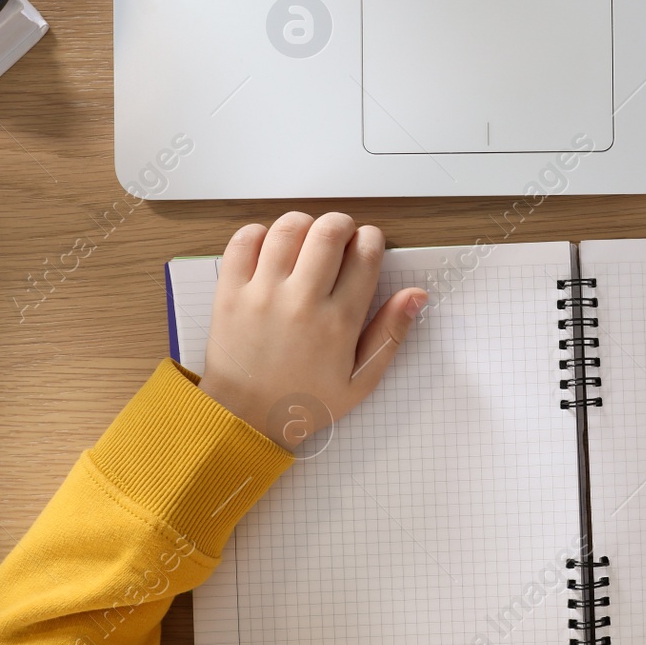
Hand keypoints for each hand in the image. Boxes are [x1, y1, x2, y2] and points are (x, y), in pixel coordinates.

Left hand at [196, 212, 425, 453]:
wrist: (245, 419)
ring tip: (305, 243)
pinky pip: (245, 241)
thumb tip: (415, 295)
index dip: (372, 239)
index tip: (367, 245)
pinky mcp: (230, 292)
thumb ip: (390, 335)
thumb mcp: (360, 381)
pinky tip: (271, 251)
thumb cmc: (304, 401)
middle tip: (340, 238)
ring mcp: (262, 294)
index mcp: (339, 323)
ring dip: (304, 225)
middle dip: (342, 225)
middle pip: (329, 231)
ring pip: (289, 228)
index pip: (366, 255)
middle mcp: (302, 302)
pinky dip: (260, 234)